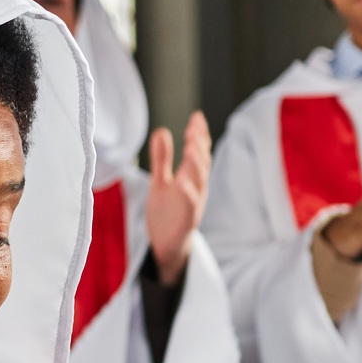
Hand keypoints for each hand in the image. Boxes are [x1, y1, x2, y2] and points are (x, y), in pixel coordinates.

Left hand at [144, 110, 210, 282]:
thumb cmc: (166, 213)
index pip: (197, 152)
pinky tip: (181, 182)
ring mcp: (193, 203)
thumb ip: (162, 159)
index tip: (196, 117)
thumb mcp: (160, 182)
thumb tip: (162, 131)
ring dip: (196, 163)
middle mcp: (196, 188)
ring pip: (199, 181)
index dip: (198, 134)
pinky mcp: (187, 219)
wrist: (166, 245)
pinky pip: (190, 205)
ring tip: (191, 146)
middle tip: (194, 127)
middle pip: (201, 162)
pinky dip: (188, 193)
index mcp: (191, 177)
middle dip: (199, 144)